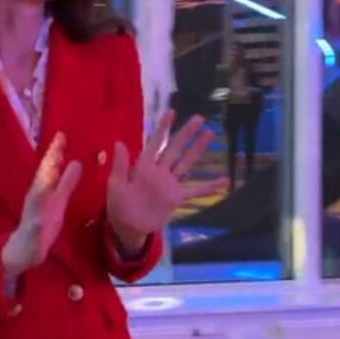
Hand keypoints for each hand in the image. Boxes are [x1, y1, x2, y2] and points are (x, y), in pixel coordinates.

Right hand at [2, 133, 82, 278]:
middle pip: (42, 177)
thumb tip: (76, 161)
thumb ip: (66, 181)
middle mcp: (36, 198)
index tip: (61, 135)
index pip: (49, 168)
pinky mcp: (33, 233)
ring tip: (50, 171)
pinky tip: (39, 222)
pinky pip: (35, 228)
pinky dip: (37, 224)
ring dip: (43, 185)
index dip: (54, 152)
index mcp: (43, 189)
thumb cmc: (42, 221)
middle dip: (49, 162)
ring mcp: (33, 215)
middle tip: (57, 144)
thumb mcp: (57, 199)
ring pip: (37, 198)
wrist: (23, 249)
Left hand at [108, 110, 228, 252]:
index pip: (155, 143)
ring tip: (210, 133)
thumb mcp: (116, 185)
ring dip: (197, 149)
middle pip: (175, 148)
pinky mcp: (176, 198)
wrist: (128, 227)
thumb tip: (118, 142)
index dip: (163, 128)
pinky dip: (209, 187)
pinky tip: (224, 181)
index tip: (171, 111)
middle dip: (186, 133)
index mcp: (144, 166)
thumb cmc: (118, 205)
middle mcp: (160, 171)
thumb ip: (121, 165)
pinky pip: (195, 191)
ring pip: (186, 162)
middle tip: (199, 118)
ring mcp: (170, 184)